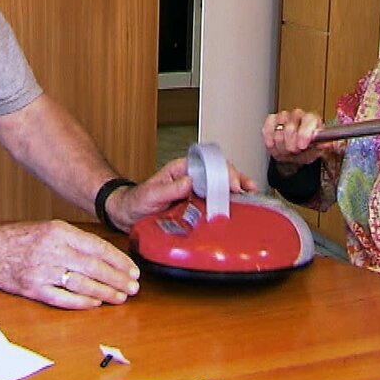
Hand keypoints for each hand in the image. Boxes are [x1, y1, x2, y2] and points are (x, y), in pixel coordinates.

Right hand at [0, 220, 140, 309]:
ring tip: (120, 297)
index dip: (119, 261)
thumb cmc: (19, 239)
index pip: (97, 247)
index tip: (133, 270)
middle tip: (133, 287)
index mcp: (59, 231)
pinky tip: (95, 303)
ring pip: (82, 284)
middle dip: (117, 279)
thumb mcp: (48, 228)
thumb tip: (106, 256)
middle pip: (94, 267)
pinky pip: (63, 298)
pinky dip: (81, 302)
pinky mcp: (33, 289)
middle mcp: (52, 250)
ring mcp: (42, 271)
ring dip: (104, 292)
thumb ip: (75, 240)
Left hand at [107, 157, 258, 228]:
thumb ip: (170, 188)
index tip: (230, 184)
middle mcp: (191, 177)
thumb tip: (191, 181)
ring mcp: (195, 191)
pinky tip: (240, 206)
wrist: (128, 216)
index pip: (208, 163)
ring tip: (251, 194)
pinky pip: (215, 200)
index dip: (222, 171)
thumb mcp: (151, 194)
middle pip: (219, 172)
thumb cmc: (137, 201)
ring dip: (237, 188)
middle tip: (246, 190)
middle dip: (235, 178)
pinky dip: (229, 202)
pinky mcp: (196, 204)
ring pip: (220, 185)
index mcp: (182, 169)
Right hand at [263, 108, 326, 170]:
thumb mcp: (318, 149)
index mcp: (312, 118)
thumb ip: (324, 145)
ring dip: (281, 146)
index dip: (304, 134)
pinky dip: (270, 140)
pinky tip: (275, 145)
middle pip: (290, 128)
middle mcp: (298, 114)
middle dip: (291, 145)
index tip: (302, 146)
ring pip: (278, 132)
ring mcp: (283, 116)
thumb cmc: (308, 148)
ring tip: (286, 151)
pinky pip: (267, 129)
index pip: (308, 120)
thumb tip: (328, 144)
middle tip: (294, 151)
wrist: (295, 152)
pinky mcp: (271, 120)